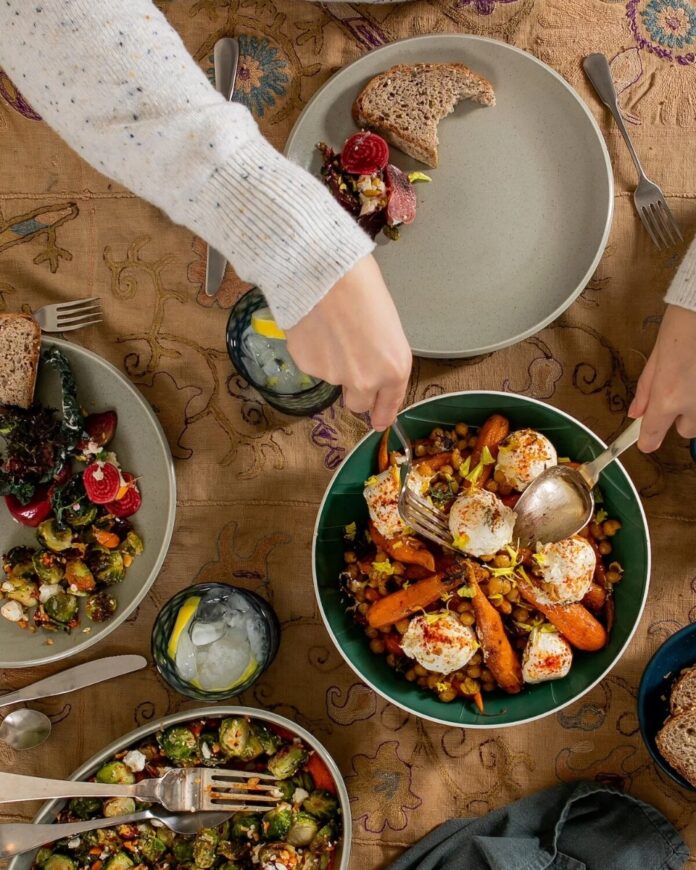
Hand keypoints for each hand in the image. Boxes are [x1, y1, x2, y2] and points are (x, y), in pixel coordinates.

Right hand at [286, 254, 411, 430]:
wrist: (323, 270)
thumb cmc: (362, 284)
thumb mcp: (387, 323)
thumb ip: (381, 354)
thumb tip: (369, 365)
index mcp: (394, 368)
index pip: (388, 405)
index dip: (382, 414)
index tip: (378, 421)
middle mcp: (366, 380)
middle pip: (358, 403)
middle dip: (355, 389)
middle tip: (349, 358)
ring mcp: (334, 377)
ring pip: (333, 379)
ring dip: (332, 362)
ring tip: (330, 325)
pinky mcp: (307, 367)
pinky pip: (312, 364)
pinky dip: (313, 350)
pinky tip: (314, 324)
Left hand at [629, 304, 695, 451]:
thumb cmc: (683, 326)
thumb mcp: (656, 357)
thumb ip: (645, 390)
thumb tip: (636, 413)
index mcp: (668, 397)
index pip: (652, 435)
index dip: (647, 438)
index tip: (645, 439)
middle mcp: (694, 405)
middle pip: (686, 430)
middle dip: (681, 416)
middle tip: (679, 389)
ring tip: (694, 375)